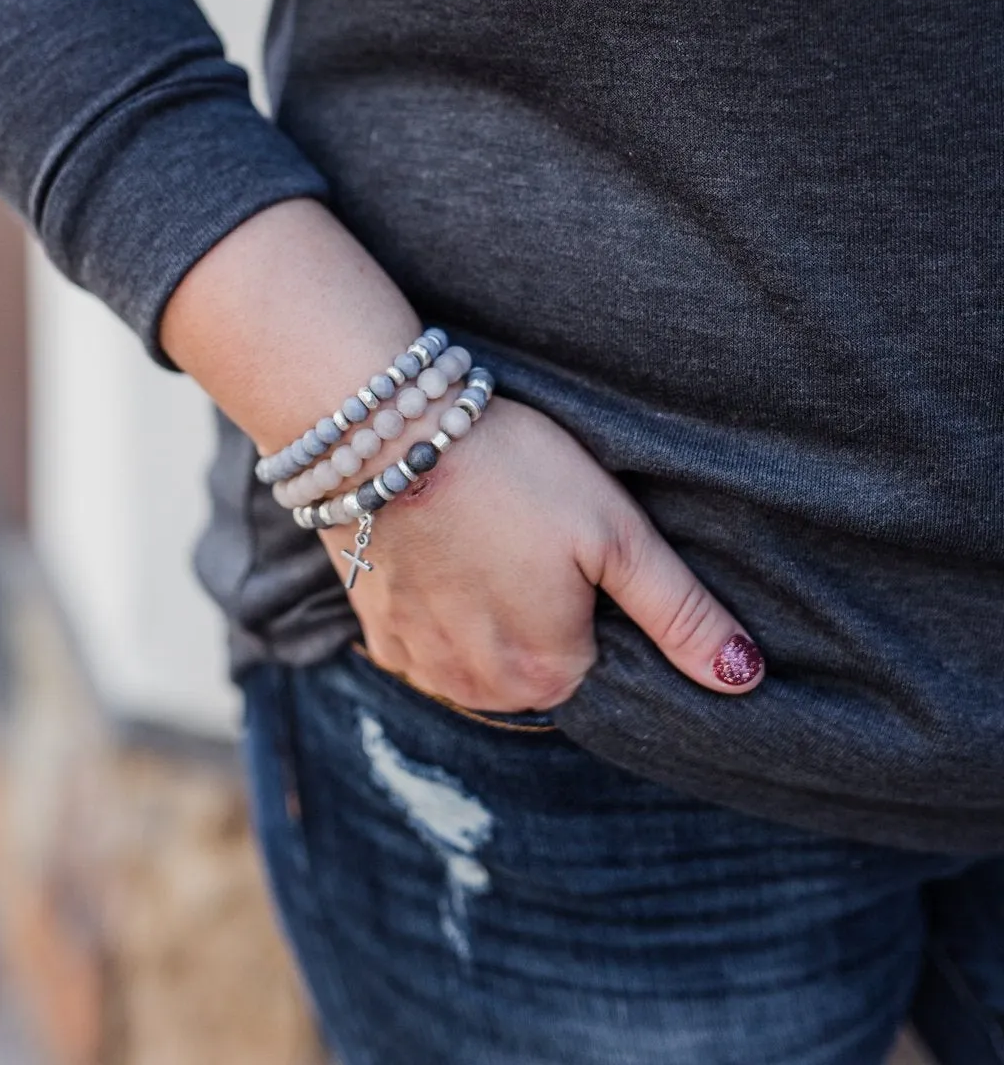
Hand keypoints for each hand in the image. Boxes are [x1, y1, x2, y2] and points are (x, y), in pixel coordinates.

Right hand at [320, 393, 764, 711]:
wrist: (384, 435)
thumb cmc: (512, 471)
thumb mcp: (616, 532)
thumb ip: (682, 612)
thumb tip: (746, 678)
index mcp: (550, 673)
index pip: (600, 658)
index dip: (594, 600)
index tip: (574, 545)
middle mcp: (484, 689)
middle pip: (540, 664)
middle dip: (543, 614)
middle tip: (530, 533)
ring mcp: (424, 666)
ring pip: (483, 659)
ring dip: (490, 617)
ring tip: (488, 539)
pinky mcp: (379, 635)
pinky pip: (429, 644)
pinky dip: (441, 610)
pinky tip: (446, 554)